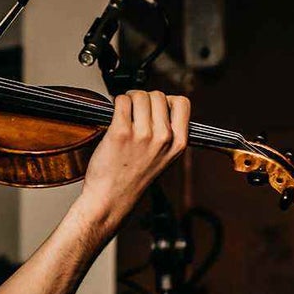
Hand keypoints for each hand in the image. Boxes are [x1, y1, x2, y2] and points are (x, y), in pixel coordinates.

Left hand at [76, 90, 189, 231]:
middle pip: (158, 96)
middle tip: (132, 109)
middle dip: (143, 98)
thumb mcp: (163, 158)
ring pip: (139, 95)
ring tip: (122, 112)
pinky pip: (121, 101)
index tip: (154, 107)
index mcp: (178, 144)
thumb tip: (159, 105)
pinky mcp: (121, 133)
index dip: (166, 100)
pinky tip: (113, 115)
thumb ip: (167, 133)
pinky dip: (115, 103)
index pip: (182, 103)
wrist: (111, 198)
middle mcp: (164, 138)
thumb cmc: (132, 179)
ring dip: (128, 99)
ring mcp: (143, 135)